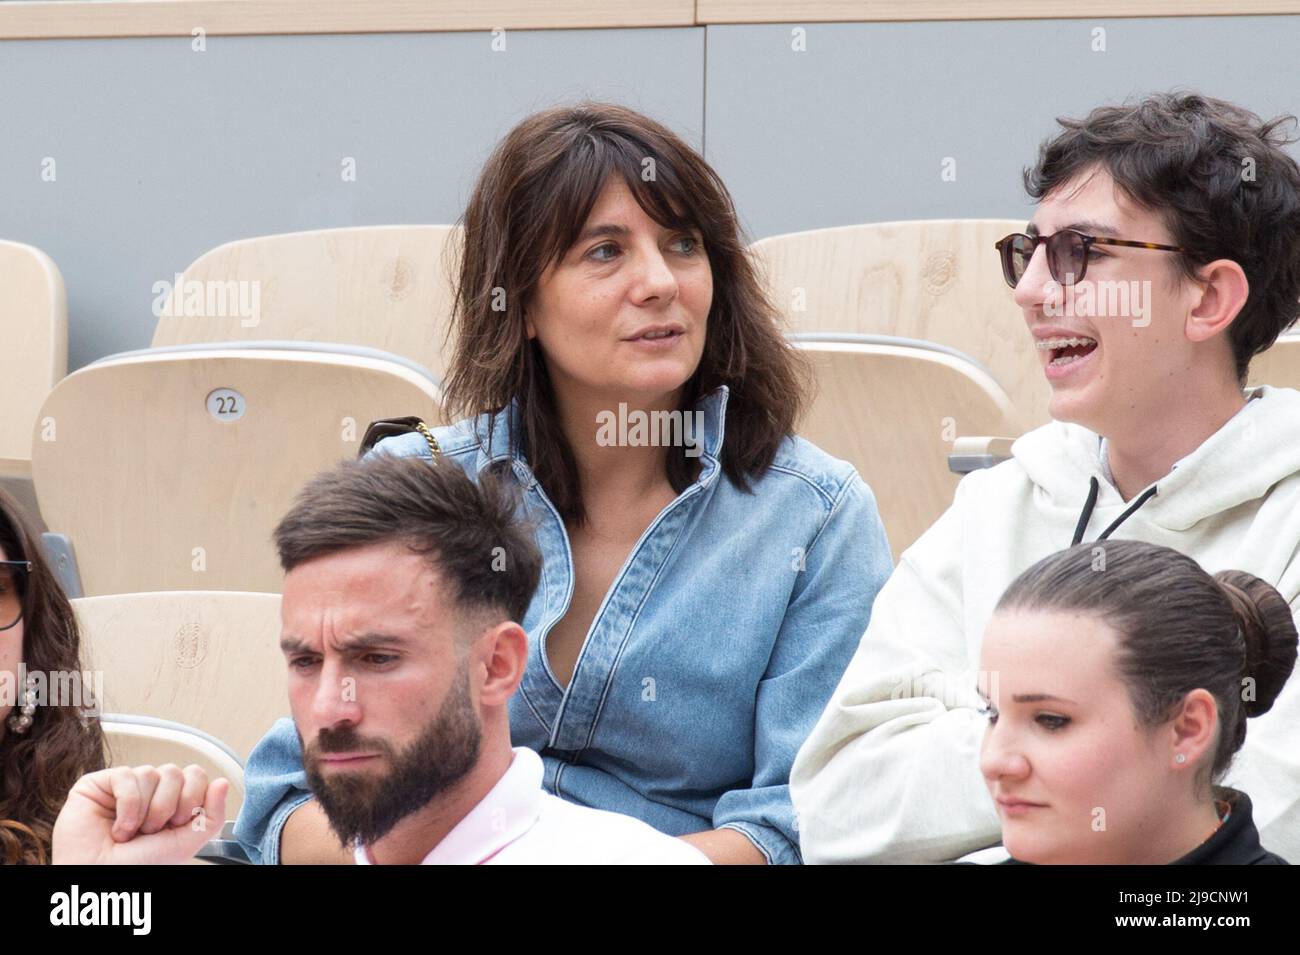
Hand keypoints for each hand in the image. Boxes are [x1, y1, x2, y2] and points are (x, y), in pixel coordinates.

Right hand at [52, 764, 228, 864]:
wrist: (96, 877)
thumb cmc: (136, 866)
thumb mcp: (184, 844)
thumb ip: (211, 816)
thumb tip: (223, 782)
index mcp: (173, 803)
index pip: (197, 777)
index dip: (192, 799)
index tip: (177, 824)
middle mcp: (152, 792)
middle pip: (177, 772)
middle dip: (168, 806)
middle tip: (152, 830)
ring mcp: (127, 786)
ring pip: (153, 773)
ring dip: (145, 811)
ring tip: (131, 833)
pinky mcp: (101, 783)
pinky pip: (127, 775)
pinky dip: (127, 805)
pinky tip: (119, 827)